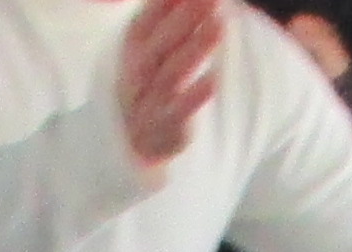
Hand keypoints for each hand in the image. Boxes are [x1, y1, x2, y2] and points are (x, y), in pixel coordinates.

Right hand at [117, 0, 226, 167]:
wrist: (136, 138)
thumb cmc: (151, 80)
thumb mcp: (153, 45)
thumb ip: (166, 16)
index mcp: (132, 48)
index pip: (145, 22)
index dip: (166, 5)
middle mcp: (136, 74)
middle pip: (159, 45)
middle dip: (184, 21)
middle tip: (212, 0)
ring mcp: (148, 101)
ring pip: (170, 75)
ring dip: (194, 50)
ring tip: (219, 27)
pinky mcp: (165, 128)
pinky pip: (177, 113)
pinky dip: (193, 98)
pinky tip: (213, 81)